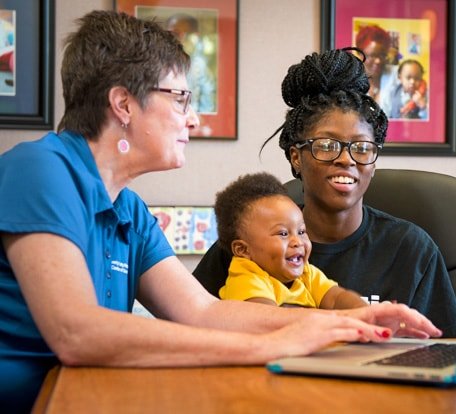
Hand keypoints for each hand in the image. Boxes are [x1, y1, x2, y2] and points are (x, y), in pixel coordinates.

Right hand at [265, 311, 393, 358]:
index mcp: (318, 319)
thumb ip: (320, 336)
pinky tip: (363, 336)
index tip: (376, 330)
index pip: (345, 319)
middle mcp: (320, 319)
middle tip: (387, 332)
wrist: (271, 345)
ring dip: (368, 330)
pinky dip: (352, 333)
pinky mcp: (316, 335)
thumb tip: (333, 340)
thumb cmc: (287, 344)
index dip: (362, 324)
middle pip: (351, 320)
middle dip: (370, 326)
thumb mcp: (307, 338)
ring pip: (349, 325)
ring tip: (384, 335)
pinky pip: (338, 333)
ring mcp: (318, 325)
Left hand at [338, 303, 441, 338]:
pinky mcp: (387, 327)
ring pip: (408, 321)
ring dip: (421, 325)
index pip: (399, 310)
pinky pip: (404, 328)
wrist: (337, 322)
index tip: (421, 324)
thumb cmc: (345, 321)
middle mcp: (385, 313)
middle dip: (421, 321)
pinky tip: (424, 335)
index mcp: (378, 310)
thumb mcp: (356, 325)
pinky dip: (415, 331)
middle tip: (434, 330)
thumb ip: (370, 330)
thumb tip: (386, 334)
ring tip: (434, 332)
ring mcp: (387, 320)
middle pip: (407, 314)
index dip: (411, 316)